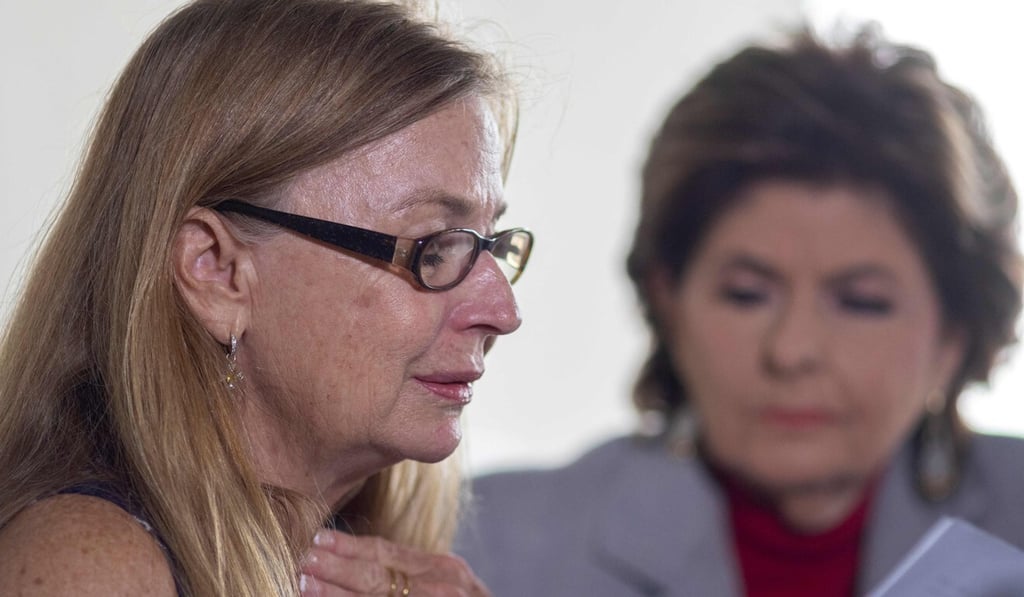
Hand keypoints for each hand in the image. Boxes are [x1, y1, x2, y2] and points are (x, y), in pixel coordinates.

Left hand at [300, 529, 491, 595]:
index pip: (386, 552)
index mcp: (443, 569)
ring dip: (336, 592)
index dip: (348, 546)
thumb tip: (360, 567)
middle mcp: (443, 586)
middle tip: (301, 557)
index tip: (317, 538)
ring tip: (303, 582)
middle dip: (335, 566)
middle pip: (377, 574)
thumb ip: (412, 574)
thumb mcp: (445, 587)